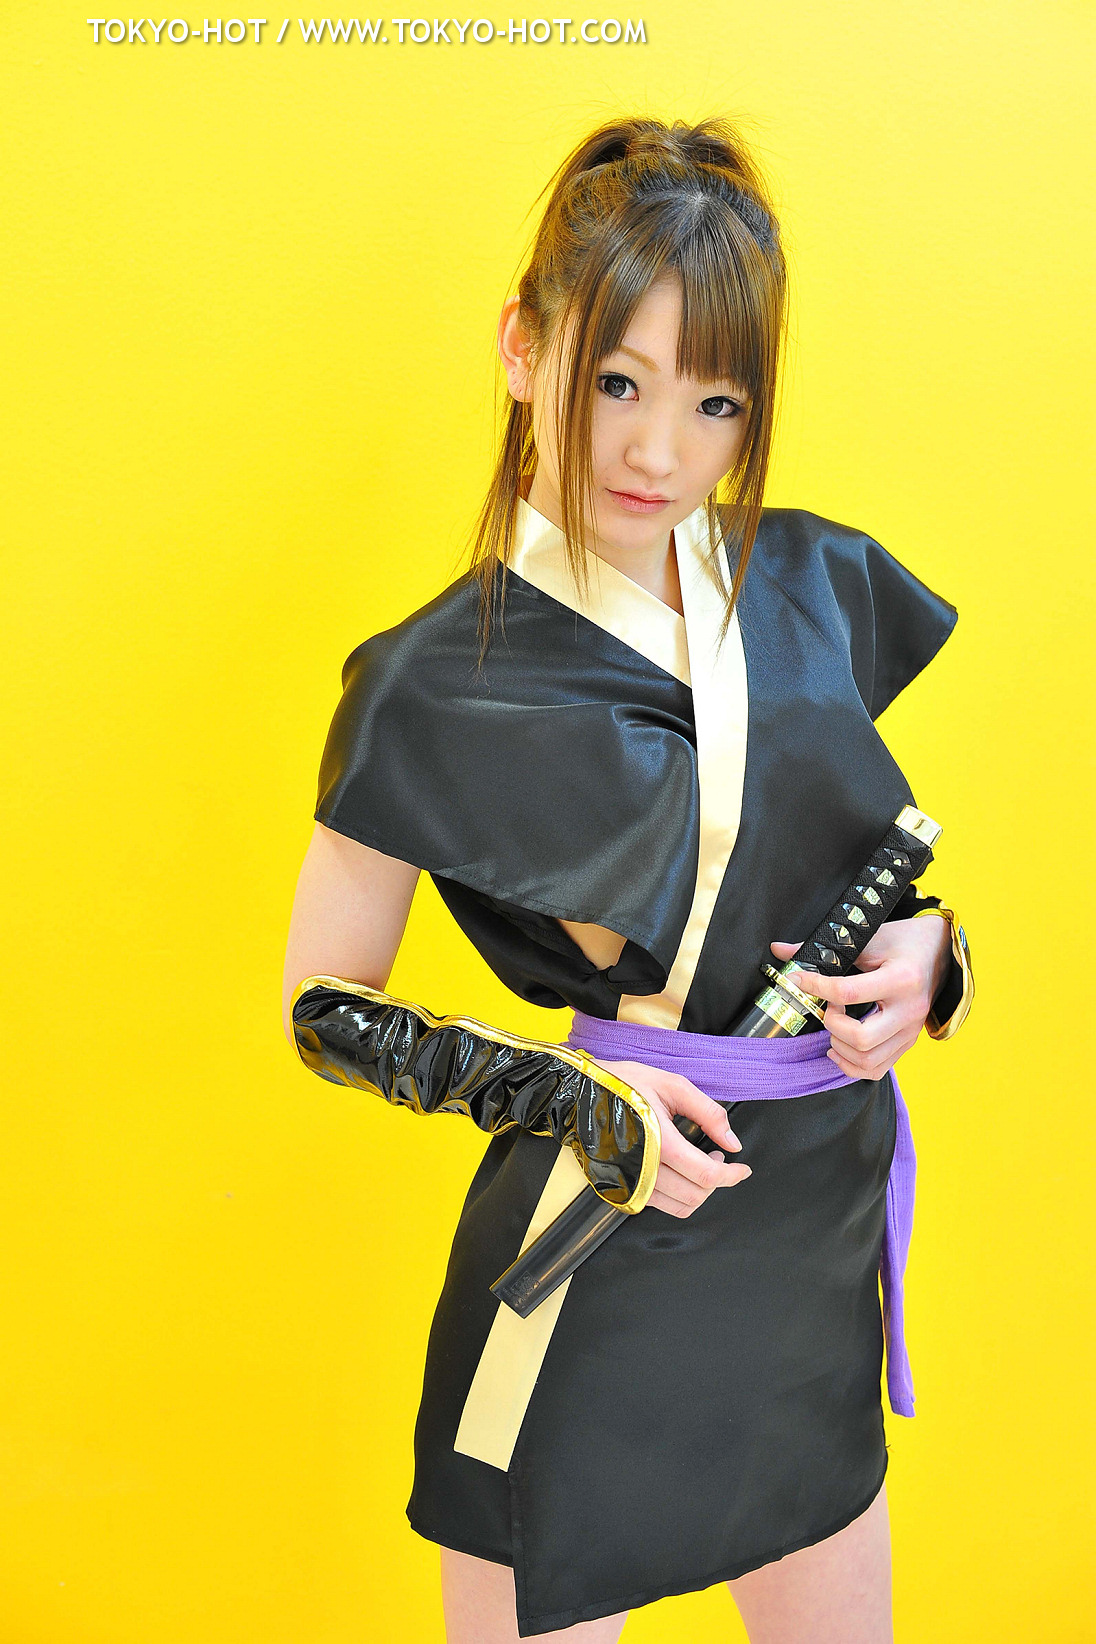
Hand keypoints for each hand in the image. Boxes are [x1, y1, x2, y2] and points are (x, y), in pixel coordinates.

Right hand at [590, 1059, 751, 1217]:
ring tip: (699, 1165)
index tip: (742, 1169)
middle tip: (718, 1158)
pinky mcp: (620, 1188)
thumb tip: (732, 1142)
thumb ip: (708, 1113)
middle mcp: (643, 1169)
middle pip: (696, 1195)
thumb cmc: (622, 1084)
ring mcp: (629, 1182)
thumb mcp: (672, 1084)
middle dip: (717, 1181)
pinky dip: (676, 1196)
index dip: (732, 1175)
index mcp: (659, 1142)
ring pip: (679, 1207)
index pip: (707, 1175)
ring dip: (698, 1191)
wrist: (578, 1093)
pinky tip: (677, 1173)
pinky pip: (658, 1206)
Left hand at [770, 914, 951, 1080]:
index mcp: (901, 979)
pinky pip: (877, 1069)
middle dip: (832, 1025)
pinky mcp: (908, 1042)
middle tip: (829, 1007)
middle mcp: (909, 1011)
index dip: (816, 987)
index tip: (799, 979)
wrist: (939, 951)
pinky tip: (840, 1047)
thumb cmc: (905, 941)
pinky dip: (852, 1065)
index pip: (849, 992)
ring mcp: (911, 1031)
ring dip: (840, 1047)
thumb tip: (781, 950)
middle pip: (861, 1039)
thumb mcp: (870, 938)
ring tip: (835, 1024)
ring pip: (868, 1060)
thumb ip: (827, 949)